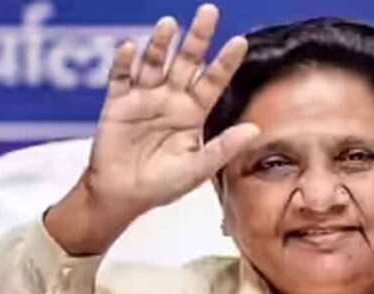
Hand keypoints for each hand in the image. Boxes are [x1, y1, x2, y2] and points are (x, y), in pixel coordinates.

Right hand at [45, 4, 257, 254]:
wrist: (123, 195)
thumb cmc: (162, 185)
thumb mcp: (197, 168)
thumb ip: (224, 148)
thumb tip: (255, 130)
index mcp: (193, 113)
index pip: (213, 82)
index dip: (225, 62)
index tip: (240, 41)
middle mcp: (171, 99)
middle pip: (186, 62)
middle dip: (198, 38)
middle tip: (210, 11)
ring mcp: (144, 98)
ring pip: (154, 63)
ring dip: (161, 44)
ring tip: (170, 24)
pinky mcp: (118, 104)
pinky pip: (120, 78)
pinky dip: (124, 62)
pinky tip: (130, 46)